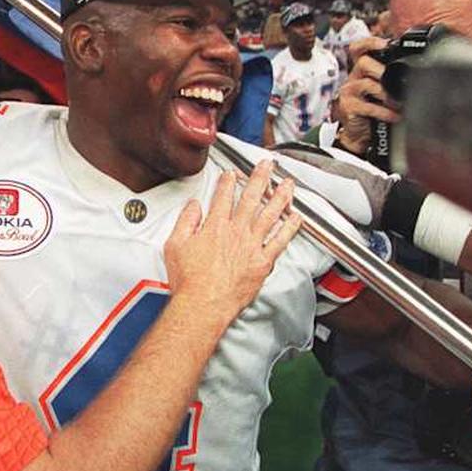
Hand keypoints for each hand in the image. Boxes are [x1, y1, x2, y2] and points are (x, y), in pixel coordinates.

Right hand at [163, 159, 301, 322]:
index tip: (231, 173)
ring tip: (288, 184)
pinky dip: (290, 228)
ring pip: (270, 214)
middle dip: (260, 177)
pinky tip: (296, 218)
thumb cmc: (190, 281)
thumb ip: (185, 221)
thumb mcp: (175, 245)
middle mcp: (236, 232)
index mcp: (215, 226)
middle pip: (250, 198)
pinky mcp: (263, 262)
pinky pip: (280, 241)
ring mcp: (252, 246)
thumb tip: (193, 207)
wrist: (203, 304)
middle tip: (267, 166)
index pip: (223, 196)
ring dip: (280, 196)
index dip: (227, 181)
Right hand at [333, 51, 401, 154]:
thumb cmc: (373, 112)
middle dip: (382, 71)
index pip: (358, 48)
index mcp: (361, 71)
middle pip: (364, 62)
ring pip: (367, 84)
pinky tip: (394, 116)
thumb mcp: (382, 92)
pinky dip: (385, 112)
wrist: (359, 134)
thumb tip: (418, 73)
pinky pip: (369, 106)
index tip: (385, 44)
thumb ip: (391, 80)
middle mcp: (353, 78)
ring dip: (386, 95)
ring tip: (398, 103)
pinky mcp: (348, 107)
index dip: (370, 43)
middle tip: (396, 82)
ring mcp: (349, 92)